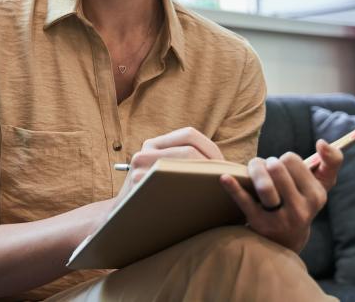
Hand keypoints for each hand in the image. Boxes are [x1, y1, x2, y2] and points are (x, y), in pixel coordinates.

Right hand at [100, 128, 223, 227]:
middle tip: (227, 183)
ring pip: (183, 166)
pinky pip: (174, 185)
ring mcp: (140, 169)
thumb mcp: (165, 173)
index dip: (212, 149)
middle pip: (190, 150)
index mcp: (155, 144)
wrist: (122, 221)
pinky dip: (192, 192)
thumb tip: (232, 167)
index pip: (190, 135)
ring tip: (219, 191)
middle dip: (213, 166)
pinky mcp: (140, 186)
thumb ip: (186, 163)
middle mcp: (145, 151)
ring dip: (207, 178)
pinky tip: (203, 203)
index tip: (225, 168)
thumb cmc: (155, 198)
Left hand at [219, 139, 343, 252]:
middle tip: (266, 169)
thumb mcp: (322, 184)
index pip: (293, 161)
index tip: (285, 167)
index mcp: (317, 196)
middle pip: (277, 168)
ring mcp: (279, 217)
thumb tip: (323, 142)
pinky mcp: (259, 223)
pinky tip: (225, 177)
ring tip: (254, 171)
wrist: (286, 239)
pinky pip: (244, 201)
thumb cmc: (302, 200)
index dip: (285, 159)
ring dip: (254, 170)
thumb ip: (331, 161)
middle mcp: (301, 209)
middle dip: (268, 162)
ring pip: (264, 184)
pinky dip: (233, 187)